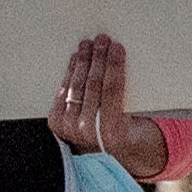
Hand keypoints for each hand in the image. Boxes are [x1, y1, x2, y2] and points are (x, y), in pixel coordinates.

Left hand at [51, 33, 156, 176]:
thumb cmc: (125, 129)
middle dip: (98, 58)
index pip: (112, 90)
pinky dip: (70, 72)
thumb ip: (131, 96)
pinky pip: (64, 91)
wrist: (106, 152)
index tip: (117, 47)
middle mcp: (87, 132)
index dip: (115, 65)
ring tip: (88, 44)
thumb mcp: (135, 117)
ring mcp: (69, 128)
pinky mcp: (56, 122)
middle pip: (93, 85)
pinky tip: (77, 58)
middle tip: (102, 39)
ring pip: (77, 85)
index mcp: (111, 132)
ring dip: (83, 62)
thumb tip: (124, 59)